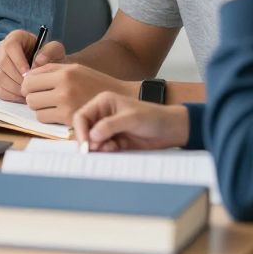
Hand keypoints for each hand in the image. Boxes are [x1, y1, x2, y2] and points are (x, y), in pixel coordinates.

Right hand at [0, 30, 65, 101]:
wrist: (47, 71)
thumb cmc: (50, 58)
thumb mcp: (56, 50)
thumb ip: (50, 51)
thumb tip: (37, 61)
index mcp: (15, 37)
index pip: (10, 46)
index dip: (18, 61)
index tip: (29, 73)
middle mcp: (2, 49)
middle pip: (2, 62)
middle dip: (17, 77)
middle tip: (30, 86)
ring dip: (14, 87)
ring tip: (28, 92)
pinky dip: (10, 96)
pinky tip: (23, 97)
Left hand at [22, 63, 137, 124]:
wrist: (118, 98)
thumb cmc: (93, 81)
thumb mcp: (73, 68)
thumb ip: (49, 69)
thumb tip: (26, 75)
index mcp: (64, 74)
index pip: (29, 80)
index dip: (27, 85)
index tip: (33, 87)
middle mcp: (64, 89)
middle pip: (30, 96)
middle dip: (32, 97)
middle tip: (42, 97)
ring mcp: (67, 106)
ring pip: (35, 109)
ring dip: (39, 108)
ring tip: (50, 104)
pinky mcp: (69, 120)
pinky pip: (44, 119)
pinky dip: (47, 116)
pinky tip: (57, 112)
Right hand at [72, 92, 188, 151]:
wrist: (171, 130)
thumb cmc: (153, 117)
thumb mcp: (131, 118)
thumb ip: (110, 126)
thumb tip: (91, 136)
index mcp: (103, 103)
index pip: (82, 116)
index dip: (80, 131)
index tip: (86, 145)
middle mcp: (102, 114)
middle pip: (84, 129)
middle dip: (88, 140)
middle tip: (97, 150)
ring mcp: (108, 129)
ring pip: (93, 140)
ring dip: (98, 147)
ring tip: (111, 148)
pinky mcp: (115, 140)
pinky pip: (103, 148)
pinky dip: (106, 151)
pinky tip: (116, 149)